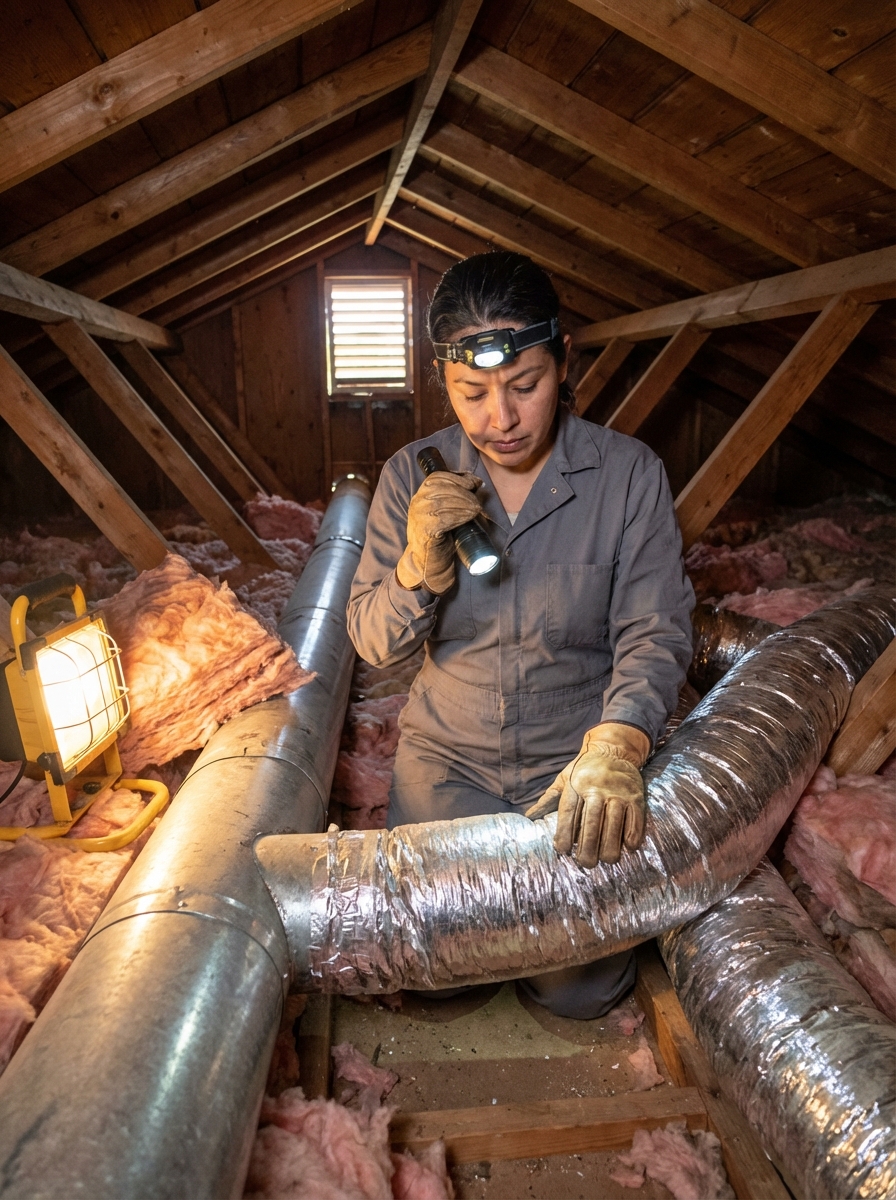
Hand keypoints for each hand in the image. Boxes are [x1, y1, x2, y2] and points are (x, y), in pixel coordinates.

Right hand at [396, 470, 482, 594]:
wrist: (427, 563)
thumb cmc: (440, 537)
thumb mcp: (446, 512)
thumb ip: (456, 497)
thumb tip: (477, 482)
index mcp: (420, 496)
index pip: (436, 477)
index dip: (457, 478)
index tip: (474, 484)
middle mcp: (417, 504)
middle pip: (442, 488)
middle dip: (464, 492)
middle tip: (478, 500)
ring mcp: (419, 517)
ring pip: (444, 502)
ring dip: (464, 503)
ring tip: (477, 509)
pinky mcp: (425, 530)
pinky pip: (444, 518)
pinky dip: (460, 515)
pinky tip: (469, 516)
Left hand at [525, 723, 649, 866]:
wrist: (614, 748)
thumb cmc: (585, 768)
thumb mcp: (564, 778)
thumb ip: (548, 799)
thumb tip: (528, 816)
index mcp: (576, 785)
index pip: (568, 813)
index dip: (564, 834)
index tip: (562, 850)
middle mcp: (597, 789)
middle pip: (592, 821)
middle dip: (588, 846)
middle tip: (586, 863)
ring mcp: (618, 793)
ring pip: (614, 823)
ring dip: (610, 845)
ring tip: (606, 860)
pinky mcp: (635, 797)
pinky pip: (635, 819)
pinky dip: (632, 834)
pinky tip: (628, 847)